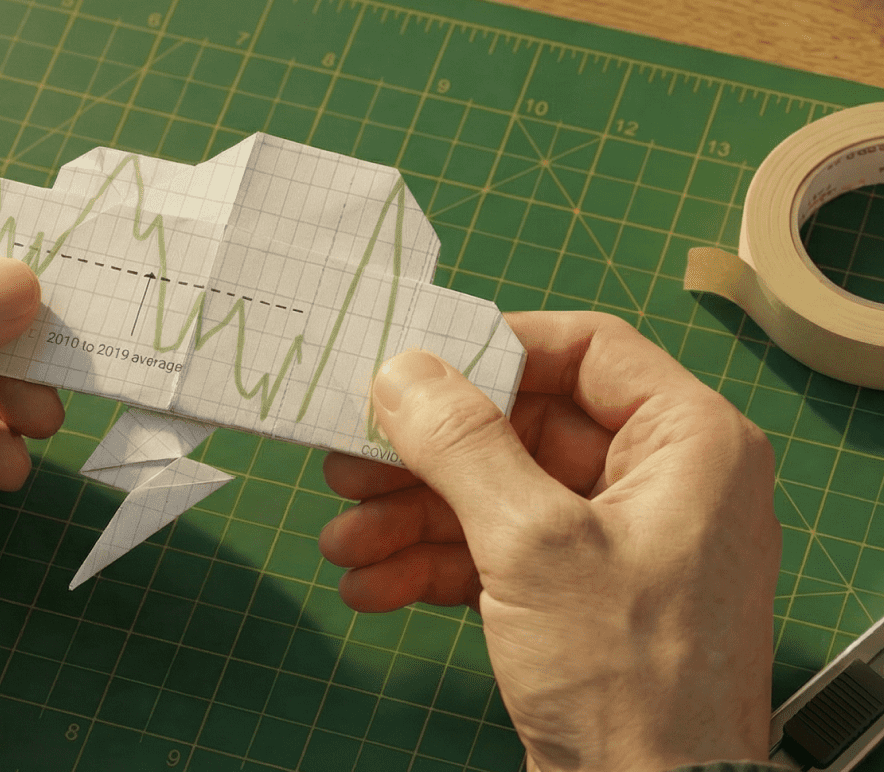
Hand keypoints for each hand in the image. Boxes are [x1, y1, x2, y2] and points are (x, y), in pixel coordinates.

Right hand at [317, 312, 776, 771]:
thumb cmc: (633, 681)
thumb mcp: (532, 543)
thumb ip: (461, 443)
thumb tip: (404, 370)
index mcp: (687, 443)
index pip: (585, 348)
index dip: (490, 351)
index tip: (407, 369)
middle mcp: (659, 483)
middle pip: (520, 427)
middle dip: (423, 452)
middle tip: (347, 461)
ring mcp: (616, 545)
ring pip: (493, 495)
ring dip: (408, 514)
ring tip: (343, 540)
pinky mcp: (578, 602)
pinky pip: (492, 556)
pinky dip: (429, 565)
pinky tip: (371, 586)